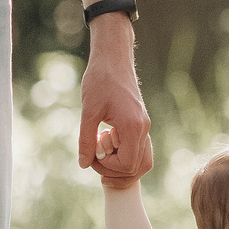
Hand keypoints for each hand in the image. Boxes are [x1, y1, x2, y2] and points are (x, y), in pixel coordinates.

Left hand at [81, 29, 151, 184]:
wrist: (113, 59)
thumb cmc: (100, 81)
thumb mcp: (88, 112)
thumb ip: (86, 140)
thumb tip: (84, 164)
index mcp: (132, 127)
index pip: (127, 165)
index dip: (107, 167)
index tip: (91, 155)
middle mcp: (143, 129)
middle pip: (138, 167)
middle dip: (116, 169)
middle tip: (95, 155)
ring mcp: (144, 126)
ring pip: (141, 159)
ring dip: (121, 162)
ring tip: (101, 149)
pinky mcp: (141, 122)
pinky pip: (138, 148)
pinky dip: (124, 152)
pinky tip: (107, 141)